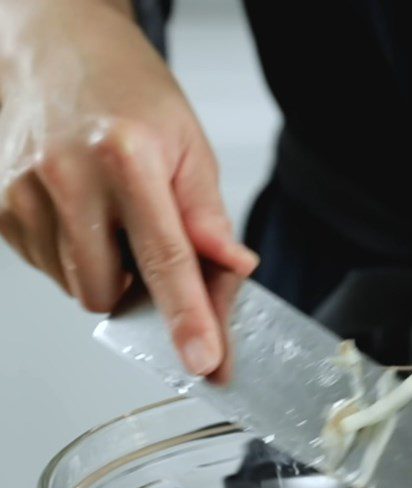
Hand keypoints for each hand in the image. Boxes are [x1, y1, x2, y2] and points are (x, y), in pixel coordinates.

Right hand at [0, 0, 258, 377]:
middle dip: (136, 289)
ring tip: (113, 215)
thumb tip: (233, 270)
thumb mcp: (189, 145)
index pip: (165, 260)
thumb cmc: (128, 93)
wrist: (54, 44)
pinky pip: (48, 269)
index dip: (187, 318)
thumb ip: (208, 217)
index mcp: (125, 158)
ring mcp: (22, 193)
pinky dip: (76, 257)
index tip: (203, 362)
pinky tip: (83, 213)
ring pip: (76, 287)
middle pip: (107, 293)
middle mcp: (65, 176)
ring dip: (106, 272)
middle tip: (149, 242)